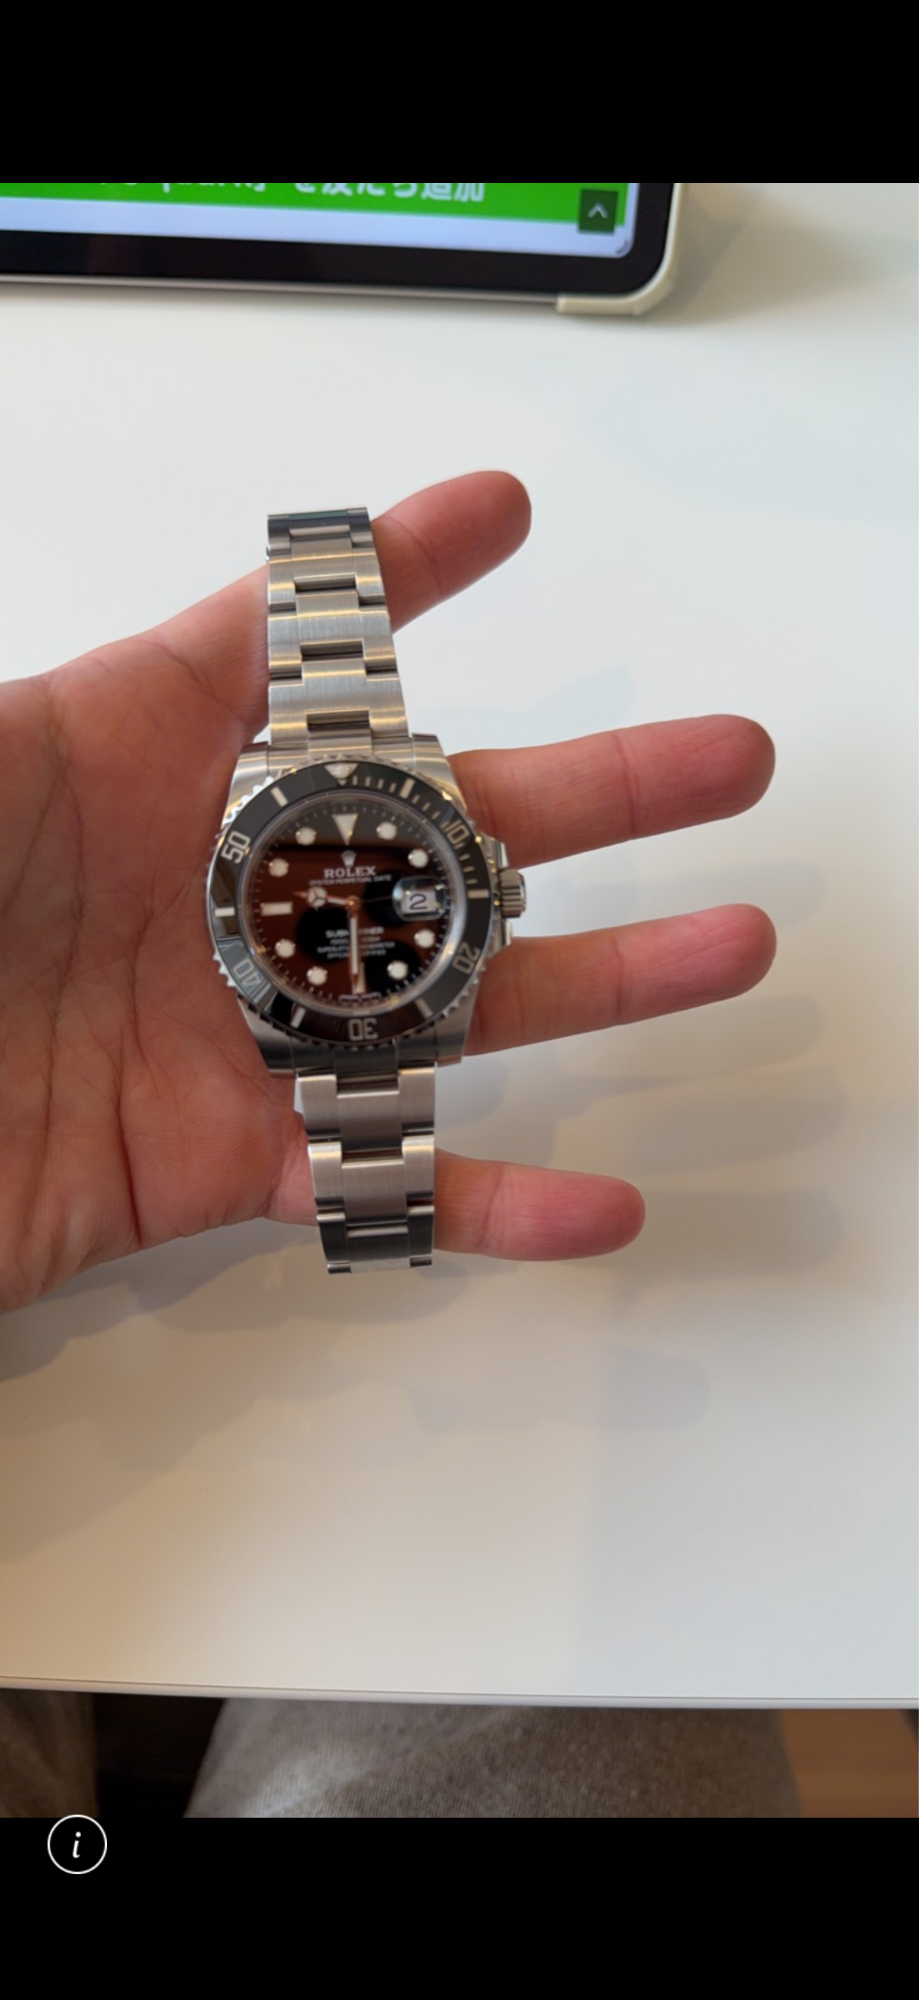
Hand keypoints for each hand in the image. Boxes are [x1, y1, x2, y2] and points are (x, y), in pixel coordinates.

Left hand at [0, 474, 773, 1309]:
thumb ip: (29, 705)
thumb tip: (176, 599)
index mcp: (138, 757)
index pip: (294, 643)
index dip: (402, 574)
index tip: (494, 518)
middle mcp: (215, 886)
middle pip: (438, 825)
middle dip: (593, 787)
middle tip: (713, 761)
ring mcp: (234, 1024)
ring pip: (451, 1000)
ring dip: (599, 980)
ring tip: (723, 947)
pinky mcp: (222, 1160)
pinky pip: (387, 1182)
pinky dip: (496, 1201)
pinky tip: (598, 1198)